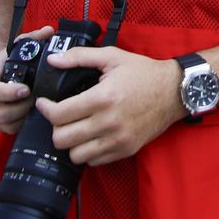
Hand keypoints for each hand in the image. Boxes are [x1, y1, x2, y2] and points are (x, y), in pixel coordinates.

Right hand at [0, 25, 51, 134]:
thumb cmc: (8, 61)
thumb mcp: (18, 47)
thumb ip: (33, 38)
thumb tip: (49, 30)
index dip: (7, 93)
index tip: (26, 89)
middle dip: (21, 107)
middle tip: (35, 99)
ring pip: (4, 124)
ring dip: (22, 116)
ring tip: (33, 105)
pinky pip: (7, 130)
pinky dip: (20, 124)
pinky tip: (28, 113)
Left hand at [36, 46, 185, 166]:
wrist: (174, 92)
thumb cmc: (143, 73)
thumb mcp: (112, 57)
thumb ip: (80, 57)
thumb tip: (53, 60)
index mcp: (102, 98)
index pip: (59, 114)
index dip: (45, 109)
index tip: (44, 103)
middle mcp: (108, 122)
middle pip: (62, 139)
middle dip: (56, 127)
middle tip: (61, 116)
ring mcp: (117, 140)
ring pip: (76, 155)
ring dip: (71, 142)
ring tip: (76, 128)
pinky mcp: (125, 150)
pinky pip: (94, 161)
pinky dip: (88, 151)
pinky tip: (92, 136)